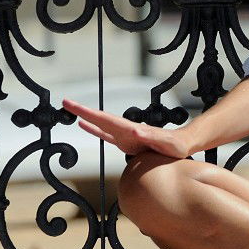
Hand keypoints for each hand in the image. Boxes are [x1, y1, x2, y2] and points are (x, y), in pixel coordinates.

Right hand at [62, 99, 193, 158]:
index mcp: (131, 130)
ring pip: (101, 125)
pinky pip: (106, 135)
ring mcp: (125, 135)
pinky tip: (84, 126)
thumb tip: (135, 132)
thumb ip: (152, 138)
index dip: (89, 113)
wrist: (182, 145)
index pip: (106, 119)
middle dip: (83, 111)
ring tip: (71, 111)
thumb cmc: (176, 145)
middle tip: (65, 102)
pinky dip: (94, 130)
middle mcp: (126, 130)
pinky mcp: (126, 142)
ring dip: (86, 118)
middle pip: (100, 118)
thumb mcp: (166, 143)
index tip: (74, 105)